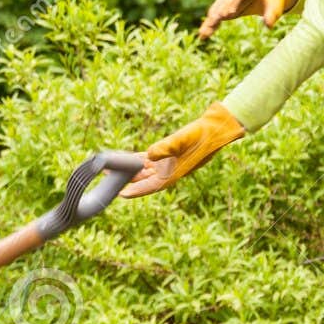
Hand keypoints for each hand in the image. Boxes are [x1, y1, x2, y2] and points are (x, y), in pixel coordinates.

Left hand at [120, 102, 245, 197]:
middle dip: (127, 180)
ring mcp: (168, 163)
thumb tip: (148, 154)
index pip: (150, 186)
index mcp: (173, 173)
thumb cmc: (201, 135)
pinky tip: (127, 159)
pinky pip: (148, 160)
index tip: (120, 194)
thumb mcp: (182, 139)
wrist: (215, 128)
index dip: (135, 191)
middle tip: (108, 179)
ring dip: (130, 171)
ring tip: (112, 169)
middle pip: (143, 180)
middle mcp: (169, 171)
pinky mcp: (168, 154)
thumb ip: (165, 147)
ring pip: (144, 171)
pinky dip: (138, 160)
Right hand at [198, 0, 299, 39]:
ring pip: (219, 6)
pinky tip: (203, 35)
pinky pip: (217, 14)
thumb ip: (273, 13)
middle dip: (219, 11)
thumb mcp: (277, 3)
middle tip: (214, 22)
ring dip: (211, 20)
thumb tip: (268, 26)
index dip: (234, 1)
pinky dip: (211, 24)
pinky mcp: (226, 4)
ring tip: (204, 33)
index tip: (229, 14)